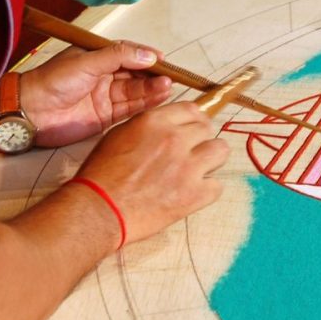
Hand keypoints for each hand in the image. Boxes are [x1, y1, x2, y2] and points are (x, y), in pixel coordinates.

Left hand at [19, 42, 172, 147]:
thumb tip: (147, 54)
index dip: (146, 57)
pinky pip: (129, 110)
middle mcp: (103, 76)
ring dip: (151, 91)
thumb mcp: (86, 62)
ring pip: (134, 93)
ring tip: (167, 88)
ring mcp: (104, 98)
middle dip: (153, 76)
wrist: (30, 112)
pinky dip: (144, 106)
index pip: (128, 54)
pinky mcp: (105, 118)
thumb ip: (117, 57)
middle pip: (134, 75)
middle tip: (170, 78)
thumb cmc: (52, 81)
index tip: (164, 60)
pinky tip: (157, 101)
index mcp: (97, 58)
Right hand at [69, 102, 228, 248]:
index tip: (190, 130)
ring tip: (197, 170)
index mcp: (155, 121)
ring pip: (221, 151)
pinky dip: (206, 190)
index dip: (192, 120)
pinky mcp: (194, 194)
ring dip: (211, 160)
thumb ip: (149, 126)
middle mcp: (175, 139)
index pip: (192, 109)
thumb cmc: (102, 174)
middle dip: (201, 139)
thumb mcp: (120, 134)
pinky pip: (217, 186)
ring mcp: (187, 167)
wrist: (99, 210)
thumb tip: (169, 125)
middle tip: (191, 152)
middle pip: (208, 128)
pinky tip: (192, 192)